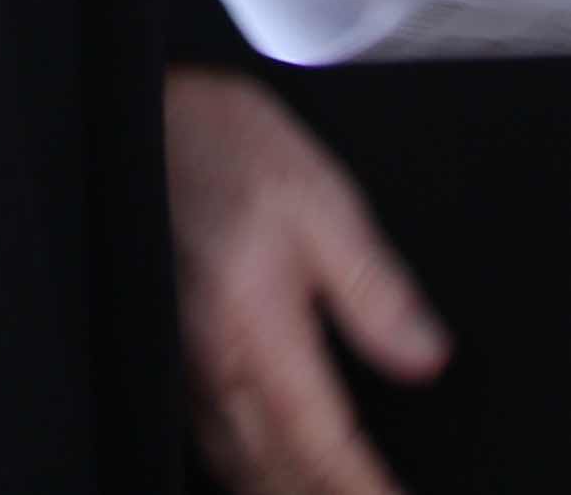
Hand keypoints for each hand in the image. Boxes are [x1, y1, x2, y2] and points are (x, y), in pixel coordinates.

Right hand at [167, 67, 447, 494]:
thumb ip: (375, 289)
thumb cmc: (220, 145)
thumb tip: (424, 356)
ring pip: (238, 464)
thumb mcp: (321, 200)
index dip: (365, 489)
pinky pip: (210, 439)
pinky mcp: (171, 352)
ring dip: (283, 490)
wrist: (146, 114)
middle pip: (277, 473)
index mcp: (259, 327)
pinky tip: (265, 473)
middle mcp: (216, 361)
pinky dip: (245, 471)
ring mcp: (187, 364)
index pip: (324, 445)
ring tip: (330, 494)